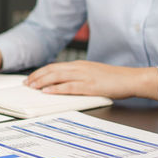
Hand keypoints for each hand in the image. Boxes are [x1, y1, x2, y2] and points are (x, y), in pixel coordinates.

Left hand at [24, 60, 157, 100]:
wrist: (131, 79)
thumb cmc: (113, 78)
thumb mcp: (92, 74)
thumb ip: (78, 76)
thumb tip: (62, 83)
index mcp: (79, 65)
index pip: (55, 67)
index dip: (41, 72)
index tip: (31, 78)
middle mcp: (80, 68)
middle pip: (52, 70)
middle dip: (37, 76)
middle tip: (26, 83)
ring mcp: (85, 76)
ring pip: (58, 77)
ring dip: (43, 82)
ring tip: (32, 87)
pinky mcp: (91, 86)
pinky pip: (70, 87)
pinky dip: (57, 89)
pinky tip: (48, 92)